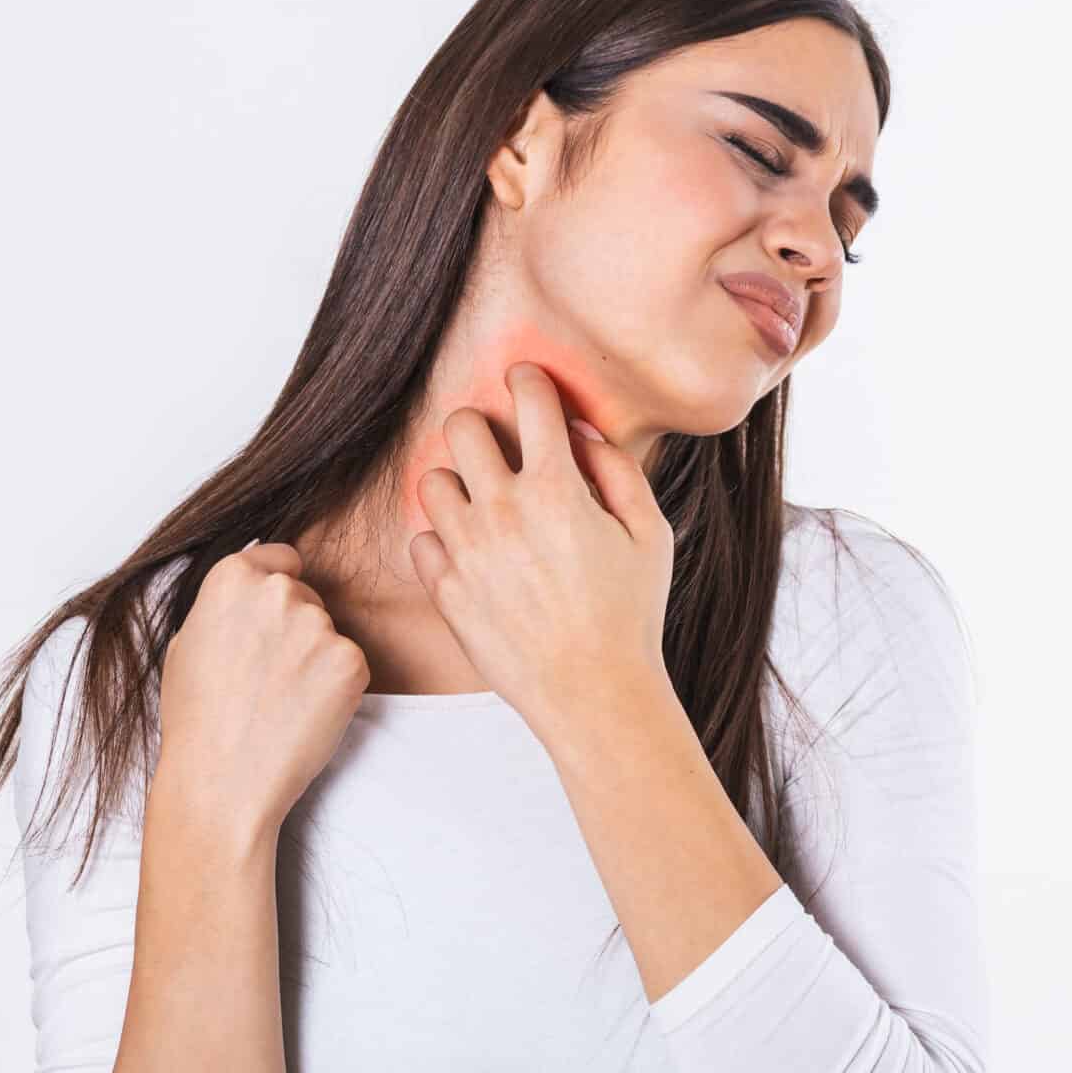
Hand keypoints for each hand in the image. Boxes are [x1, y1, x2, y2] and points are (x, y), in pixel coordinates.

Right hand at [157, 540, 371, 838]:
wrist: (222, 780)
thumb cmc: (196, 719)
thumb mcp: (187, 643)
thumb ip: (225, 606)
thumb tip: (250, 591)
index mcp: (232, 577)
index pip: (280, 557)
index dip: (278, 585)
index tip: (273, 616)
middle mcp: (279, 591)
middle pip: (306, 596)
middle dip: (295, 627)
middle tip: (267, 676)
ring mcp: (319, 625)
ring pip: (328, 632)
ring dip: (315, 658)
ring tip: (280, 701)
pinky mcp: (351, 661)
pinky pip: (349, 664)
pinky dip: (335, 687)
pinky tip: (303, 713)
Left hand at [408, 362, 674, 734]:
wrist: (593, 693)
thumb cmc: (631, 616)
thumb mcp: (650, 535)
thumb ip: (618, 472)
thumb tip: (580, 433)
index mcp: (558, 489)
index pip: (529, 397)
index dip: (528, 379)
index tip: (527, 383)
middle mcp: (503, 510)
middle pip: (460, 426)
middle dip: (480, 425)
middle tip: (499, 446)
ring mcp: (467, 551)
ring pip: (432, 480)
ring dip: (457, 483)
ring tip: (484, 504)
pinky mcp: (445, 590)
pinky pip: (421, 539)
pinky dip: (442, 539)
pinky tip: (473, 553)